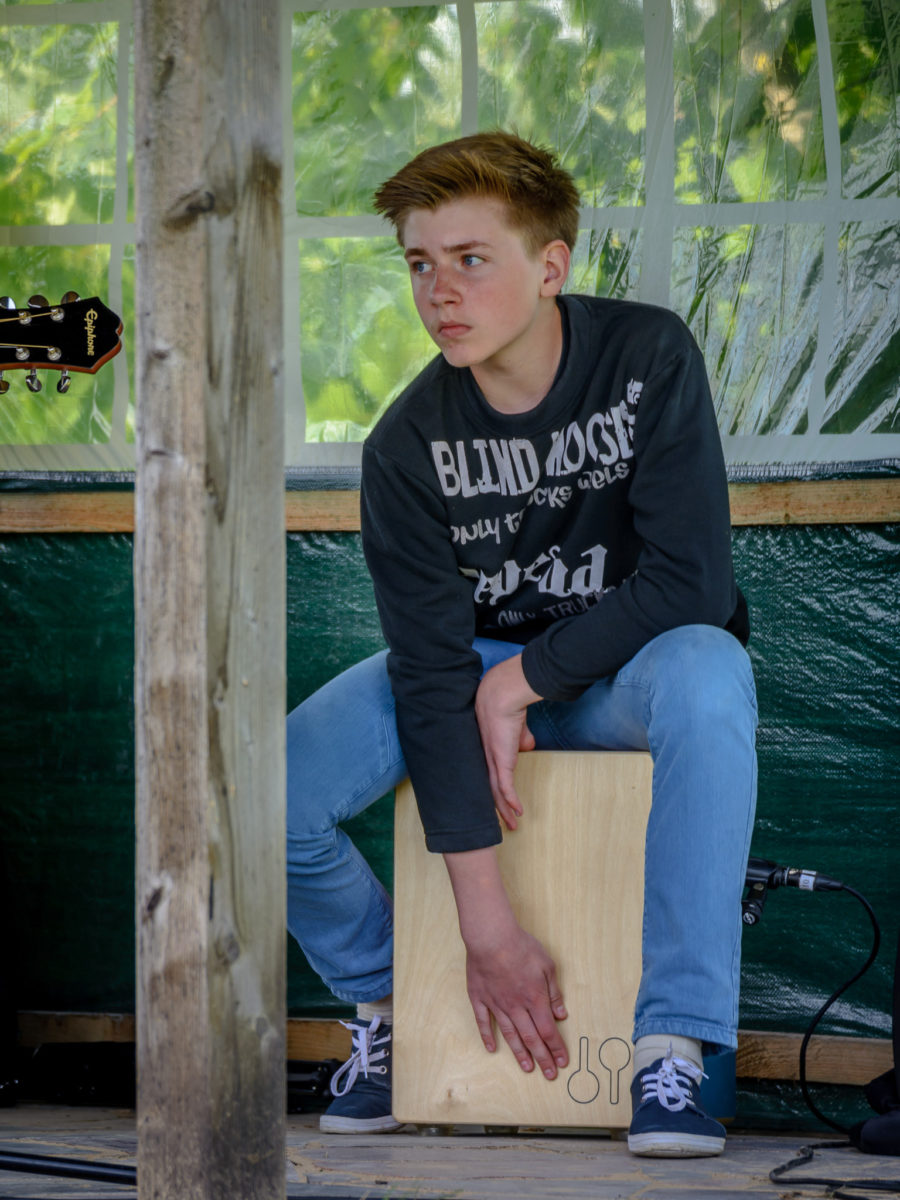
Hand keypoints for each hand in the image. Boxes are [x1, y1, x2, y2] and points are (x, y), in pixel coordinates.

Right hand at [464, 921, 568, 1078]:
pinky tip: (491, 1049)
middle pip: (531, 1038)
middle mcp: (516, 1007)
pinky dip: (487, 1037)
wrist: (491, 937)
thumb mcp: (547, 965)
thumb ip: (554, 992)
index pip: (549, 1031)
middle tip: (549, 1075)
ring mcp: (496, 1004)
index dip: (556, 1049)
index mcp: (535, 999)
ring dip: (520, 1053)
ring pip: (510, 1034)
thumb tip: (561, 1015)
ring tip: (527, 1068)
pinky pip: (483, 1022)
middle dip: (542, 1058)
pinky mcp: (479, 998)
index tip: (562, 1062)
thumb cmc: (521, 947)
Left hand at [474, 654, 540, 829]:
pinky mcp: (501, 760)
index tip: (501, 803)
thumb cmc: (508, 705)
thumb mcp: (517, 726)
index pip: (489, 776)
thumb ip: (520, 738)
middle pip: (489, 790)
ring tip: (511, 825)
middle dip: (498, 809)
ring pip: (496, 792)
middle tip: (505, 824)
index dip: (494, 791)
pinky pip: (505, 786)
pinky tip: (517, 812)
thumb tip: (526, 747)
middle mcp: (486, 758)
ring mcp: (492, 760)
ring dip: (505, 810)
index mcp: (488, 750)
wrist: (501, 696)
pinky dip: (511, 800)